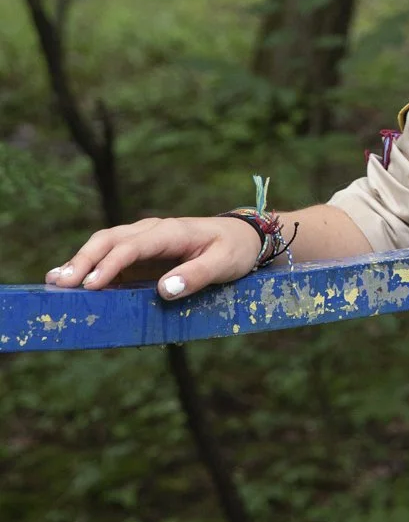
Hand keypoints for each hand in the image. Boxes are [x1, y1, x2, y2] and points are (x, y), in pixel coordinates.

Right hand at [45, 216, 260, 300]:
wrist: (241, 237)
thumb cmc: (232, 250)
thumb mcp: (223, 264)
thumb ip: (196, 277)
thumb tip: (164, 291)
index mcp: (170, 231)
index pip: (133, 246)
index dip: (110, 264)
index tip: (90, 285)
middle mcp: (151, 231)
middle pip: (109, 240)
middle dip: (83, 260)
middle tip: (59, 282)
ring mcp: (143, 240)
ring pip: (105, 244)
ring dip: (80, 261)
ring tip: (55, 281)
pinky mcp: (140, 253)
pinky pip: (111, 257)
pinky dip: (90, 267)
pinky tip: (72, 283)